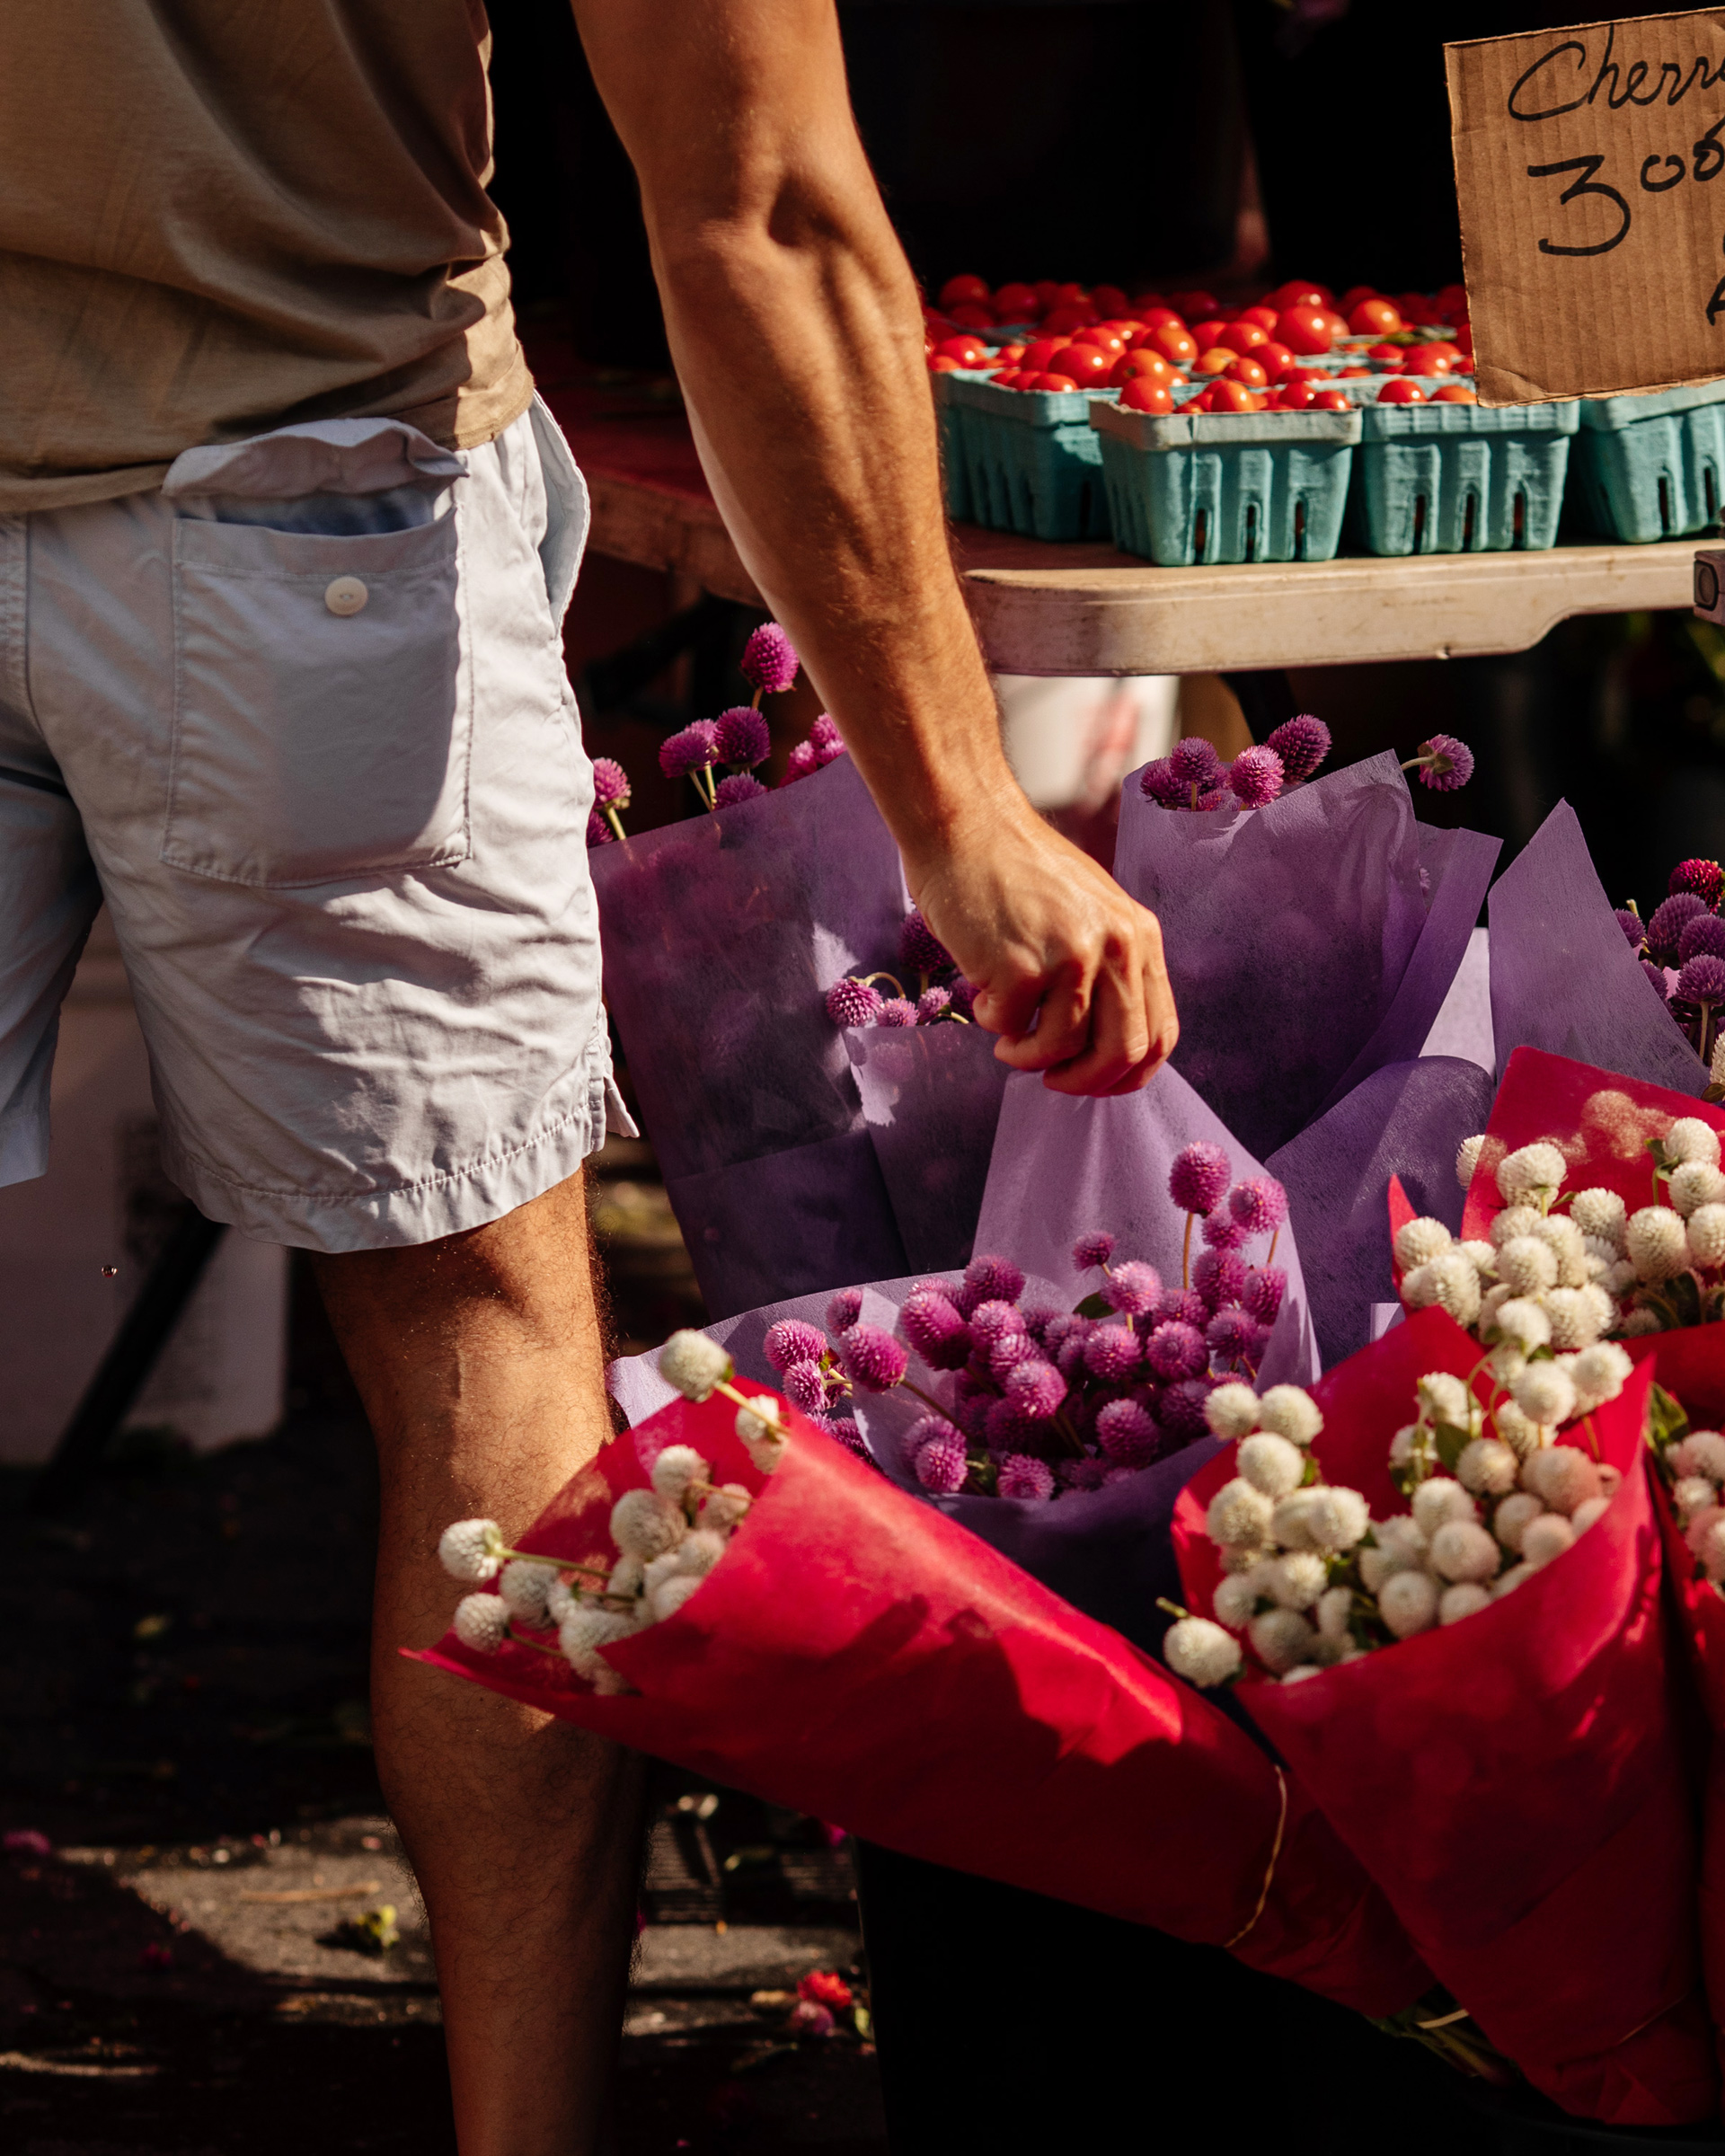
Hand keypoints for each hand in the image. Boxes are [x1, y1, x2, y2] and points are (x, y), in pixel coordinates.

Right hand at [908, 798, 1178, 1097]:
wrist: (966, 825)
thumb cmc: (1016, 871)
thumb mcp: (1089, 910)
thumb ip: (1108, 967)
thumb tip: (1103, 1045)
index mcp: (1140, 935)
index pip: (1160, 1033)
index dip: (1129, 1075)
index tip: (1096, 1082)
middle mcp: (1117, 946)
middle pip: (1121, 1053)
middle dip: (1082, 1082)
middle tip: (1050, 1080)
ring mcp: (1072, 957)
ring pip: (1062, 1049)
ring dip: (1028, 1057)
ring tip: (1006, 1038)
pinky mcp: (1022, 967)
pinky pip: (1011, 1028)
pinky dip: (993, 1023)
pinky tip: (982, 993)